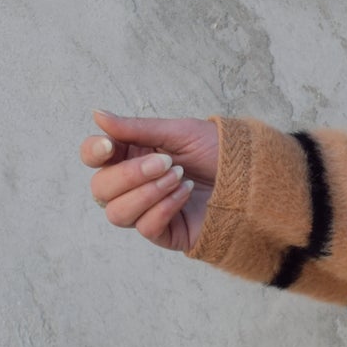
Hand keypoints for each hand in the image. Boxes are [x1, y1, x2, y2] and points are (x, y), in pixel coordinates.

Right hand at [80, 108, 220, 253]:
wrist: (253, 177)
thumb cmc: (218, 151)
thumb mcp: (178, 132)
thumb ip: (136, 128)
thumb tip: (96, 115)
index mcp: (132, 154)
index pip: (94, 156)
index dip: (93, 152)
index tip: (110, 146)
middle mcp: (133, 184)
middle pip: (100, 188)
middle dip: (130, 174)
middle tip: (168, 163)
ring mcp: (146, 209)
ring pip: (116, 213)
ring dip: (147, 193)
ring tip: (179, 177)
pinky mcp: (164, 231)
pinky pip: (145, 227)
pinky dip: (165, 207)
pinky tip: (186, 193)